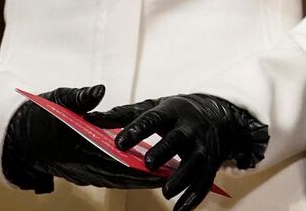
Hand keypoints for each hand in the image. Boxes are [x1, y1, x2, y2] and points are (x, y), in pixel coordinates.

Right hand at [1, 84, 164, 193]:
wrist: (21, 138)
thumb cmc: (42, 115)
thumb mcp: (59, 99)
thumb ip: (80, 97)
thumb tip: (98, 90)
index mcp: (74, 149)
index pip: (108, 159)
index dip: (132, 164)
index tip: (155, 163)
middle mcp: (78, 167)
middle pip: (116, 176)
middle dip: (143, 177)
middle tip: (170, 175)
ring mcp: (81, 174)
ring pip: (114, 181)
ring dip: (138, 181)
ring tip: (166, 177)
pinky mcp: (84, 174)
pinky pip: (109, 179)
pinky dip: (127, 179)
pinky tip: (146, 175)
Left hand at [84, 93, 268, 210]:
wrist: (217, 117)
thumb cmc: (174, 114)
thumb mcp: (151, 107)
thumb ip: (121, 115)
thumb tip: (89, 119)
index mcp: (171, 111)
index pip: (153, 118)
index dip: (137, 130)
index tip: (120, 142)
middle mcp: (189, 128)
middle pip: (178, 139)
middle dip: (164, 150)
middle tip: (148, 164)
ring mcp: (202, 147)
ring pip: (194, 163)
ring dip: (181, 178)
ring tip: (165, 192)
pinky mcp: (211, 164)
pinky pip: (204, 183)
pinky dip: (192, 198)